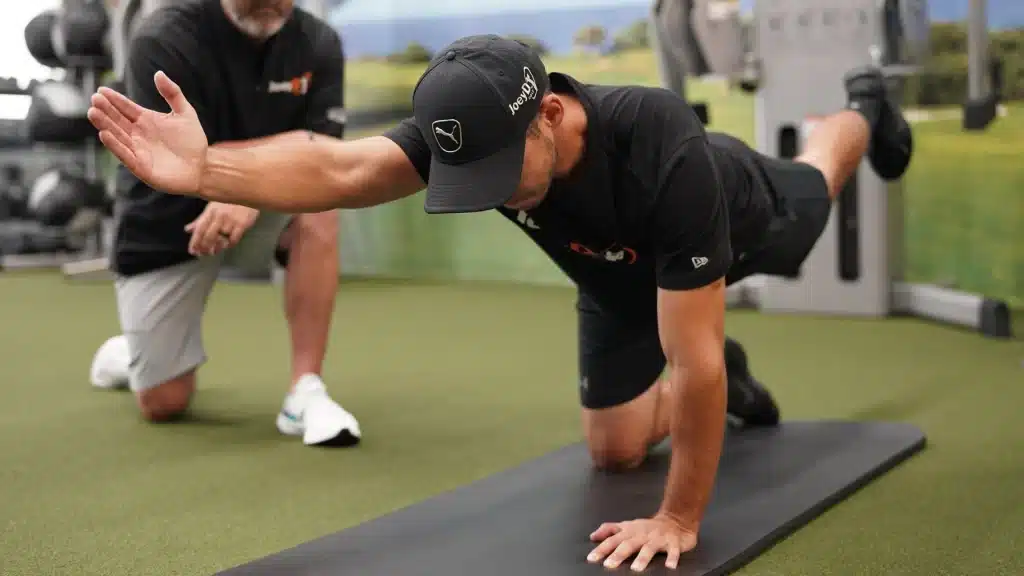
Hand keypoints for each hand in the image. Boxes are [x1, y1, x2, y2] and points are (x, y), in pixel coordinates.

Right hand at [87, 71, 208, 195]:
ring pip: (117, 136)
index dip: (114, 99)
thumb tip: (158, 73)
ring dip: (105, 125)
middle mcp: (137, 134)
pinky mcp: (141, 167)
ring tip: (93, 113)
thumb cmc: (192, 141)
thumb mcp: (185, 113)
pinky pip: (125, 155)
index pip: (125, 107)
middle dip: (105, 110)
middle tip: (95, 99)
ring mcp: (138, 150)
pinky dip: (115, 146)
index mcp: (145, 120)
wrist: (202, 167)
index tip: (101, 90)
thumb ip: (173, 93)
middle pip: (117, 120)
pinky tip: (104, 134)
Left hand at [184, 202, 258, 255]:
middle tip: (203, 254)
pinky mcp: (242, 223)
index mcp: (210, 211)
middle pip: (209, 236)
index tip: (193, 251)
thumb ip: (201, 220)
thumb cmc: (229, 201)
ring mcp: (231, 220)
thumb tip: (187, 229)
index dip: (195, 241)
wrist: (249, 192)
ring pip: (221, 238)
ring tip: (214, 251)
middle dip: (204, 247)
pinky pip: (234, 238)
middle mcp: (219, 216)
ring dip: (217, 247)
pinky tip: (228, 245)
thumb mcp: (213, 207)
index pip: (199, 229)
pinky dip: (230, 244)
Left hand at [587, 515, 697, 571]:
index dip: (602, 548)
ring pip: (649, 548)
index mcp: (630, 531)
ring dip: (643, 558)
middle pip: (628, 544)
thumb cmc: (647, 527)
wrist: (675, 520)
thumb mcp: (627, 526)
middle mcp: (642, 534)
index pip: (613, 539)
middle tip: (609, 565)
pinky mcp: (673, 543)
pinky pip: (673, 551)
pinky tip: (670, 567)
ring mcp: (657, 538)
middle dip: (618, 554)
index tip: (592, 558)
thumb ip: (610, 530)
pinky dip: (672, 558)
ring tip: (636, 568)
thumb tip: (592, 537)